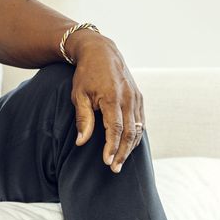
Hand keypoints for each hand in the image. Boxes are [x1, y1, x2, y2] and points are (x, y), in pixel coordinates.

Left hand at [69, 31, 143, 172]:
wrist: (101, 51)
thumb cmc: (86, 74)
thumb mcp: (79, 95)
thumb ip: (83, 119)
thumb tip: (81, 142)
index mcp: (112, 97)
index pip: (115, 129)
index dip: (112, 147)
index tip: (106, 161)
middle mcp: (128, 98)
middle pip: (129, 132)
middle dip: (123, 152)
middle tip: (114, 168)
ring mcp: (135, 97)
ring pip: (137, 128)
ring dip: (130, 147)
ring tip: (120, 161)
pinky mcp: (138, 96)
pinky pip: (140, 120)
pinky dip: (136, 135)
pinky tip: (129, 146)